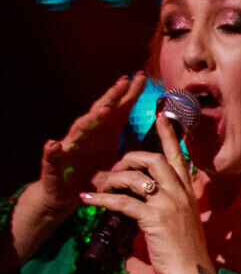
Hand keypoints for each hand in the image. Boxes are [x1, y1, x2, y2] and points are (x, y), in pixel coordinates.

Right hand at [30, 75, 145, 227]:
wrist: (65, 196)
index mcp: (102, 134)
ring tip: (102, 110)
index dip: (129, 95)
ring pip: (79, 130)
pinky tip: (53, 145)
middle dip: (112, 97)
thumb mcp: (117, 165)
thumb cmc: (92, 177)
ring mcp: (69, 148)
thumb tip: (155, 150)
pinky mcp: (54, 165)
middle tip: (125, 81)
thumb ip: (132, 154)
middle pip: (100, 112)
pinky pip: (52, 157)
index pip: (118, 110)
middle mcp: (86, 136)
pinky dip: (52, 151)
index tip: (141, 77)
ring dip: (90, 120)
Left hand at [82, 110, 214, 273]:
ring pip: (136, 177)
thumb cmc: (186, 250)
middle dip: (129, 158)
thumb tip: (153, 195)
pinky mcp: (154, 219)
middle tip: (115, 168)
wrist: (193, 272)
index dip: (168, 136)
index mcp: (188, 193)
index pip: (178, 157)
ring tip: (100, 188)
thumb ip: (173, 203)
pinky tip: (89, 201)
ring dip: (113, 179)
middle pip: (153, 160)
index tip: (161, 116)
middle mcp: (180, 194)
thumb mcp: (184, 220)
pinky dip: (102, 200)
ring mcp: (169, 205)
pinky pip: (122, 202)